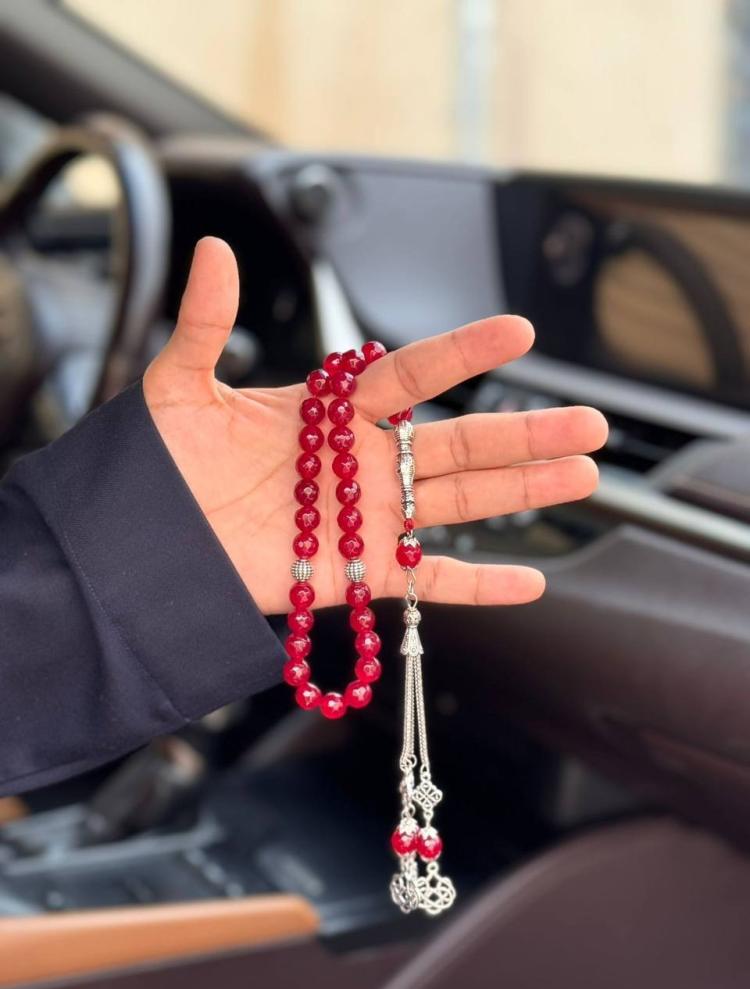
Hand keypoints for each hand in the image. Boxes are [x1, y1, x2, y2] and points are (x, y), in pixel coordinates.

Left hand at [144, 238, 607, 613]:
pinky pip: (426, 582)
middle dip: (526, 434)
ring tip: (585, 475)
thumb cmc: (161, 466)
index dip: (462, 354)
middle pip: (459, 443)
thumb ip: (205, 324)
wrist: (144, 543)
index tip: (517, 331)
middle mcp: (361, 463)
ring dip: (522, 492)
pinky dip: (478, 587)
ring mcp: (364, 520)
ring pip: (460, 503)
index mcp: (330, 413)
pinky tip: (531, 581)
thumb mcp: (178, 389)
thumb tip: (217, 249)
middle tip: (591, 422)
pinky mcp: (354, 575)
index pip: (410, 375)